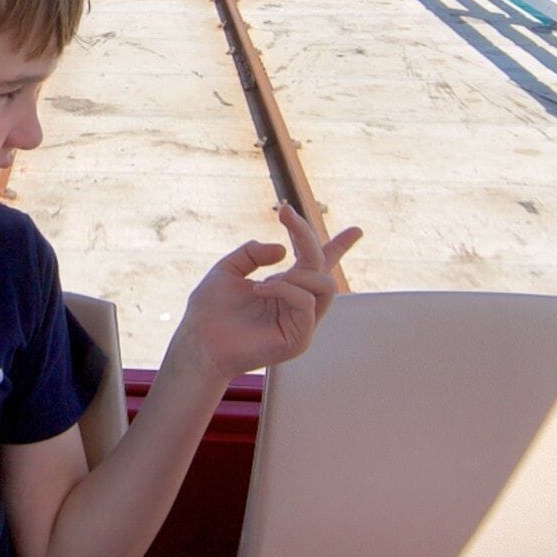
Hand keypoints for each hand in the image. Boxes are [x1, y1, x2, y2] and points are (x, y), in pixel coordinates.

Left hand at [172, 204, 361, 379]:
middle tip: (285, 215)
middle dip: (306, 236)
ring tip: (267, 280)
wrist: (198, 341)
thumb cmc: (210, 310)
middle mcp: (296, 303)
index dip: (339, 247)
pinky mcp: (298, 339)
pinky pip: (306, 304)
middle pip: (322, 266)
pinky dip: (285, 290)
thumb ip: (253, 253)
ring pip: (325, 285)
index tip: (357, 231)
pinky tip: (260, 291)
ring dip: (298, 272)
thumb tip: (283, 249)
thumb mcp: (229, 268)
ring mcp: (300, 322)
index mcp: (284, 287)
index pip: (318, 265)